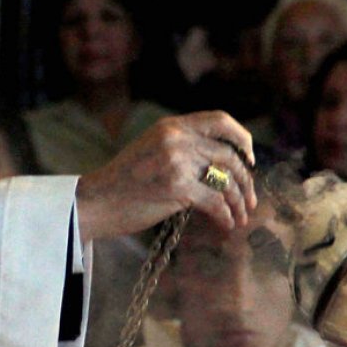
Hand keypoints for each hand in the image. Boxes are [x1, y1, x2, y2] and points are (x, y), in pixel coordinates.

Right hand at [75, 111, 256, 241]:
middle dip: (245, 180)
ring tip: (241, 216)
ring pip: (226, 179)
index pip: (220, 120)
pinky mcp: (176, 187)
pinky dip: (226, 216)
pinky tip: (227, 225)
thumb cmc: (124, 182)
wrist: (96, 201)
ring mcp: (176, 161)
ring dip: (239, 201)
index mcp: (172, 126)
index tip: (249, 159)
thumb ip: (182, 148)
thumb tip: (221, 163)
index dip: (242, 139)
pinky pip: (215, 201)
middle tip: (250, 199)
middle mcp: (176, 138)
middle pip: (229, 155)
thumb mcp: (152, 150)